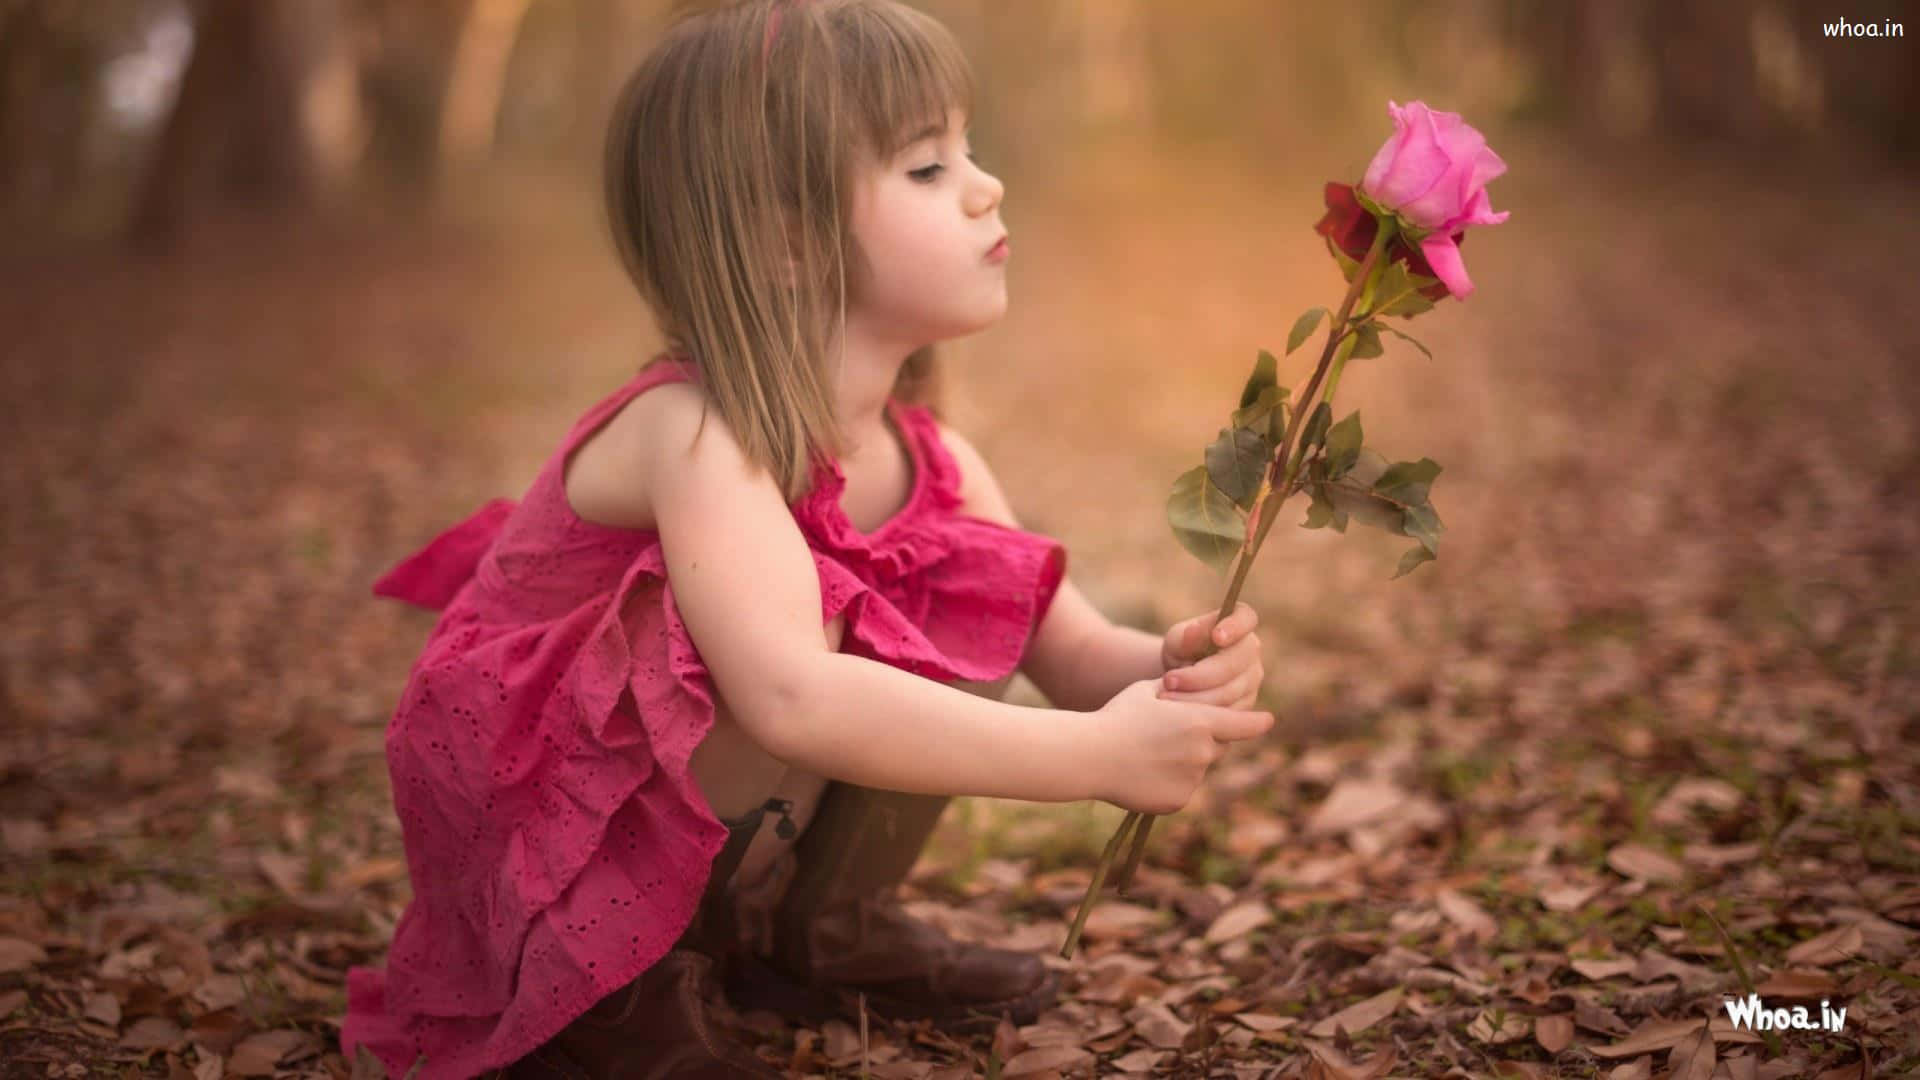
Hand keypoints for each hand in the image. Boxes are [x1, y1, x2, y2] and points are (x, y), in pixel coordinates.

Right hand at [1091, 679, 1274, 814]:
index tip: (1267, 720)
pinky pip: (1182, 788)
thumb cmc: (1117, 717)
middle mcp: (1203, 752)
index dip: (1256, 722)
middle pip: (1218, 746)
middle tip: (1171, 735)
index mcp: (1200, 721)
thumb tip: (1190, 684)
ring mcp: (1192, 779)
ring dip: (1185, 761)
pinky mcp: (1179, 800)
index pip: (1243, 724)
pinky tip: (1143, 774)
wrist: (1091, 756)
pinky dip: (1170, 782)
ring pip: (1198, 768)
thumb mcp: (1148, 691)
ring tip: (1148, 754)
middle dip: (1205, 740)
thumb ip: (1177, 691)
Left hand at [1158, 601, 1264, 710]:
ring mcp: (1252, 682)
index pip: (1246, 618)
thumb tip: (1193, 630)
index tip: (1216, 636)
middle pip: (1234, 664)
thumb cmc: (1181, 652)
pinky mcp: (1245, 707)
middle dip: (1199, 675)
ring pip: (1228, 693)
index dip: (1235, 627)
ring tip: (1165, 696)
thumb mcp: (1177, 641)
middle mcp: (1251, 653)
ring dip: (1194, 697)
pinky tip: (1178, 712)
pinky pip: (1226, 714)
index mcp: (1239, 625)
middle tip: (1169, 680)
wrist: (1181, 679)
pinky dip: (1200, 714)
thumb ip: (1186, 636)